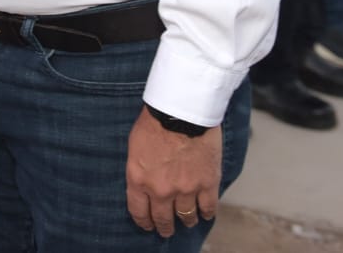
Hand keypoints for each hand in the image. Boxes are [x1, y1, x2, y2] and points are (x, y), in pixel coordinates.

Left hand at [125, 106, 220, 238]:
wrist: (181, 112)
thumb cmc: (154, 122)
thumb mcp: (134, 146)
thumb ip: (139, 169)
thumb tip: (143, 181)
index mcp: (138, 180)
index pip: (139, 211)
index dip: (144, 222)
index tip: (148, 226)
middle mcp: (160, 190)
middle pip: (162, 218)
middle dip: (164, 227)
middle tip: (166, 230)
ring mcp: (185, 189)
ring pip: (186, 216)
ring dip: (186, 220)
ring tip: (187, 221)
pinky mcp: (207, 184)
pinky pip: (208, 207)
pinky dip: (206, 214)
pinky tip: (205, 215)